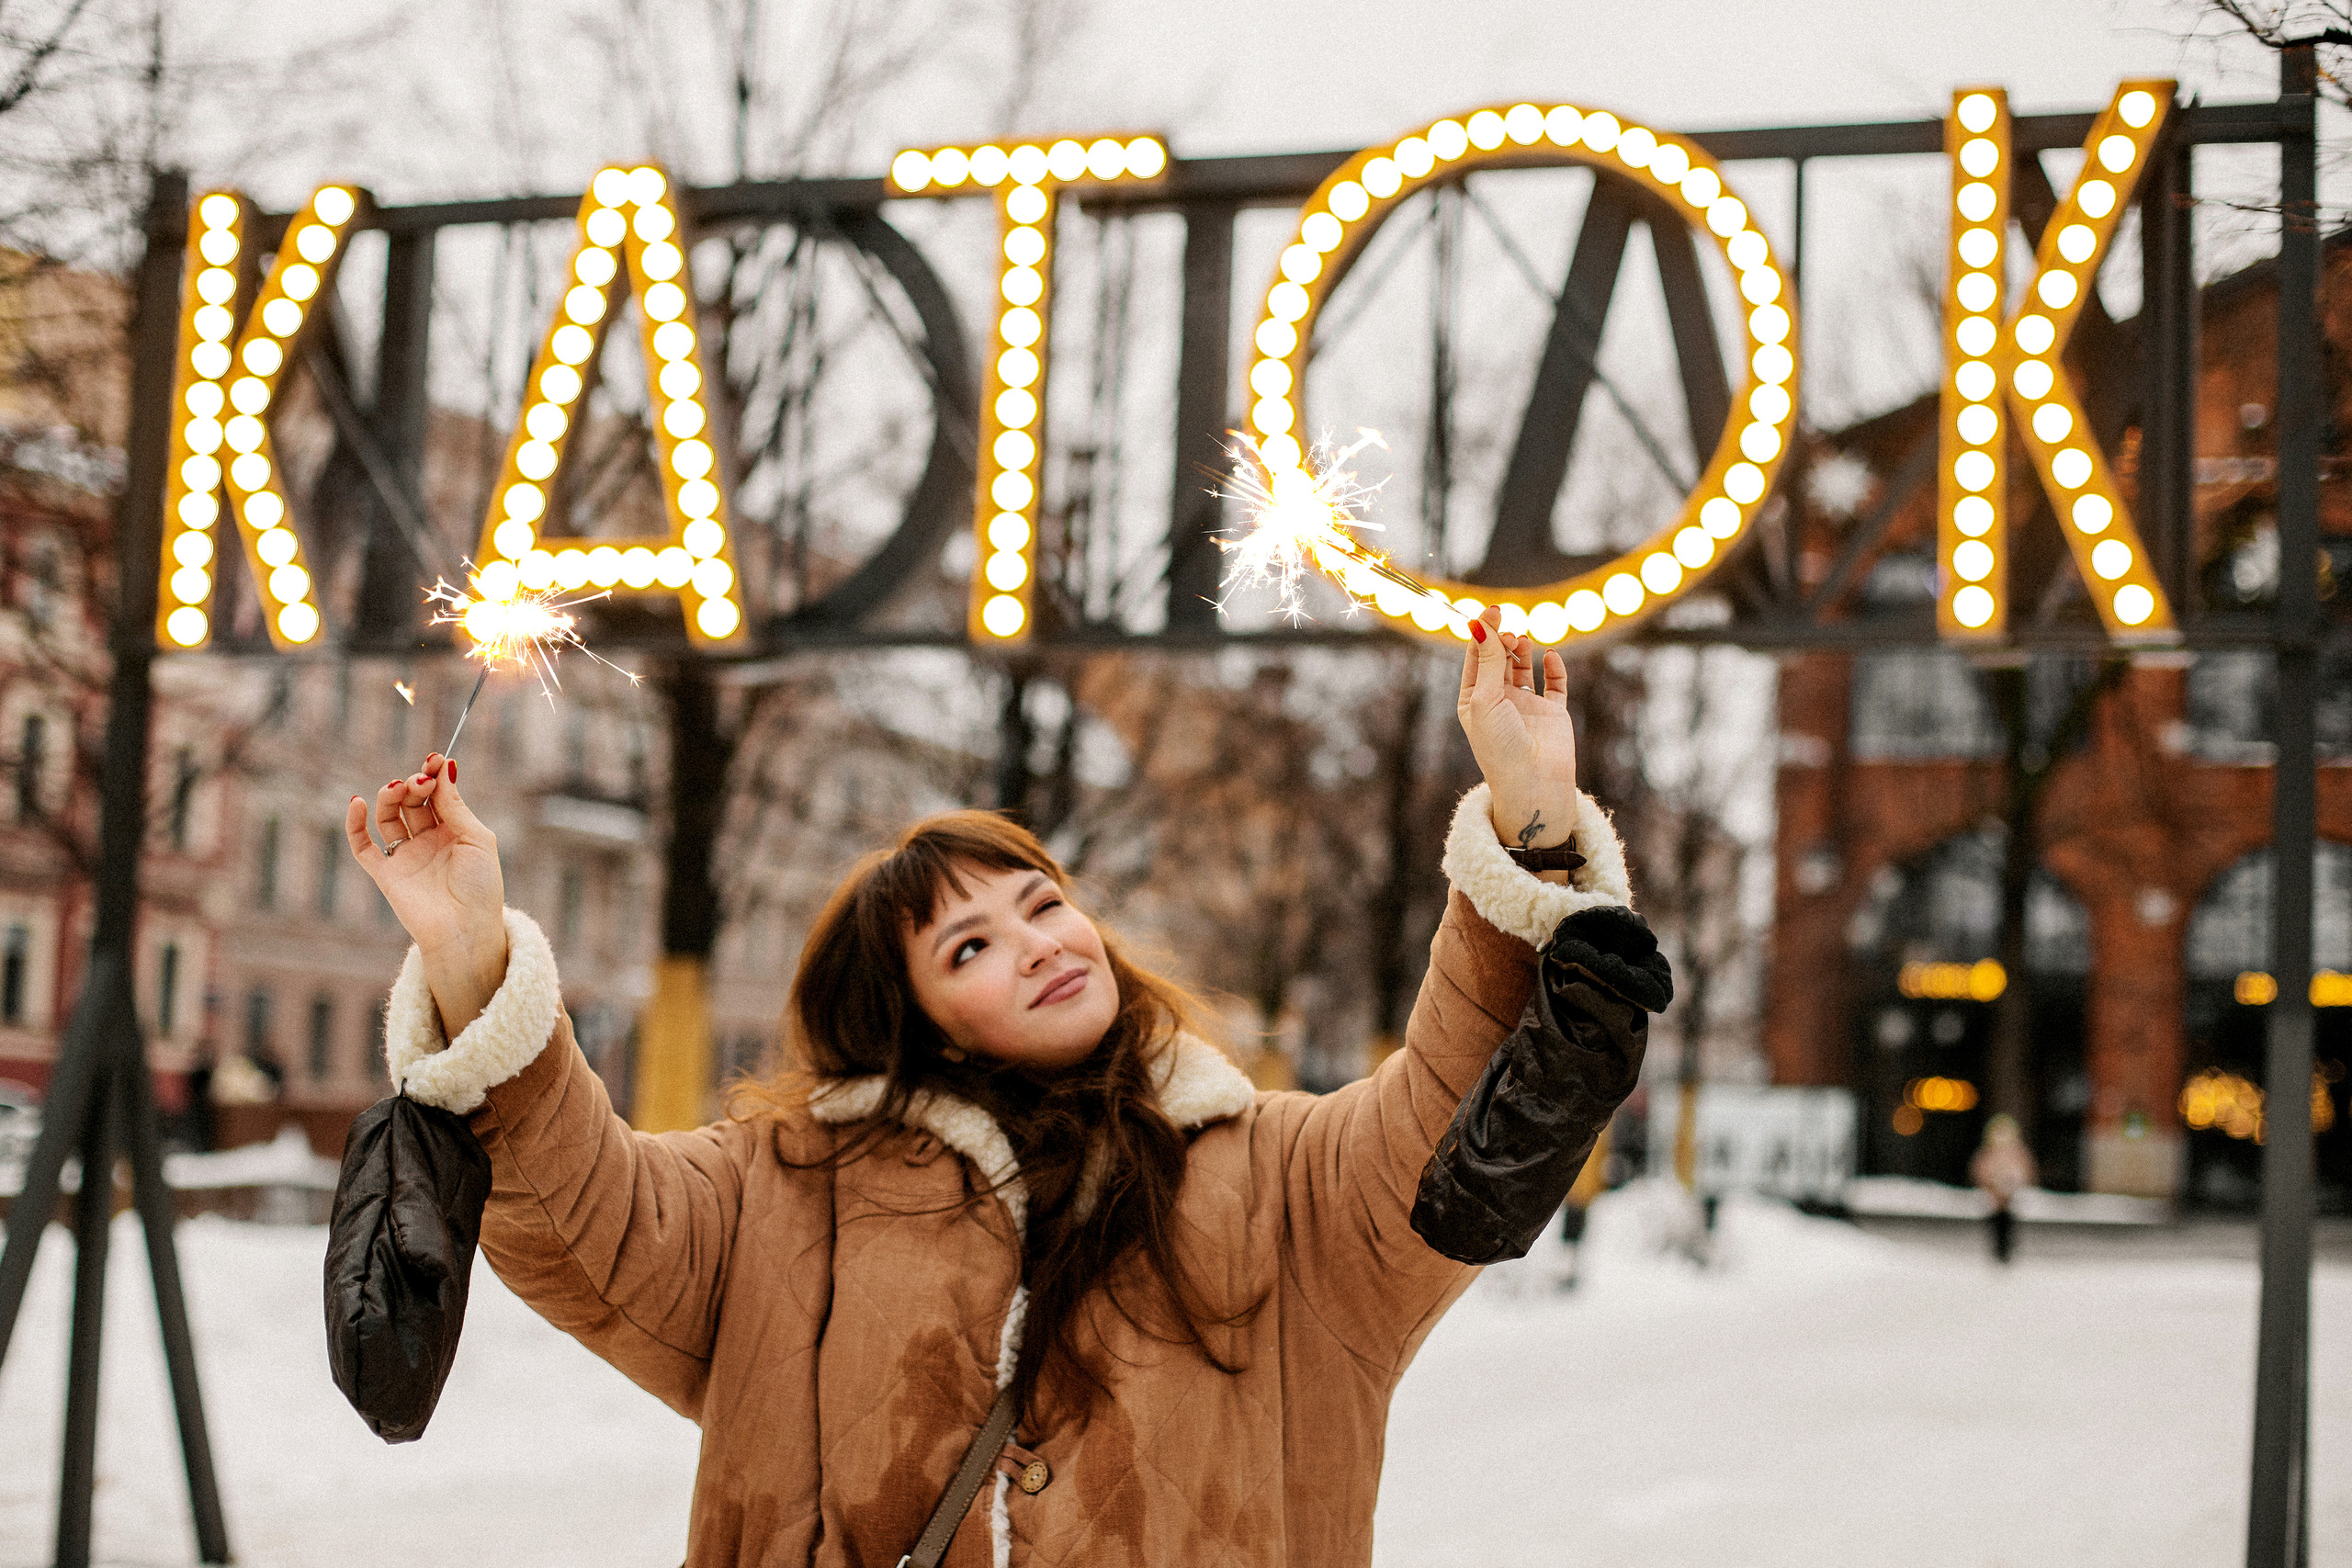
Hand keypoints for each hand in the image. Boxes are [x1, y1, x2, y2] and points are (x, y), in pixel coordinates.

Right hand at [346, 753, 508, 1038]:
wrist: (466, 930)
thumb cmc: (481, 887)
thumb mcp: (477, 839)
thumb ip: (456, 805)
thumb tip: (444, 767)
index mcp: (454, 831)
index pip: (438, 794)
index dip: (434, 774)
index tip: (435, 758)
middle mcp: (428, 840)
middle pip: (413, 801)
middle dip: (415, 784)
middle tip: (421, 779)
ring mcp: (406, 856)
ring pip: (388, 816)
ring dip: (391, 797)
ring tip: (400, 787)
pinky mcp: (385, 874)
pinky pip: (362, 846)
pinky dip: (355, 824)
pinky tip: (357, 802)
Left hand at [1455, 606, 1579, 867]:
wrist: (1533, 785)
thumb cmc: (1500, 746)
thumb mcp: (1486, 699)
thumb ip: (1488, 661)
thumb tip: (1479, 623)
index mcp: (1474, 701)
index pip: (1476, 658)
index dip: (1482, 633)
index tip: (1492, 611)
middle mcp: (1499, 702)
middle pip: (1499, 659)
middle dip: (1502, 640)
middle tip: (1509, 631)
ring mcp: (1526, 707)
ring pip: (1524, 667)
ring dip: (1523, 650)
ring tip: (1522, 640)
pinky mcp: (1553, 713)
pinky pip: (1554, 684)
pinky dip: (1554, 667)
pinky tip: (1550, 656)